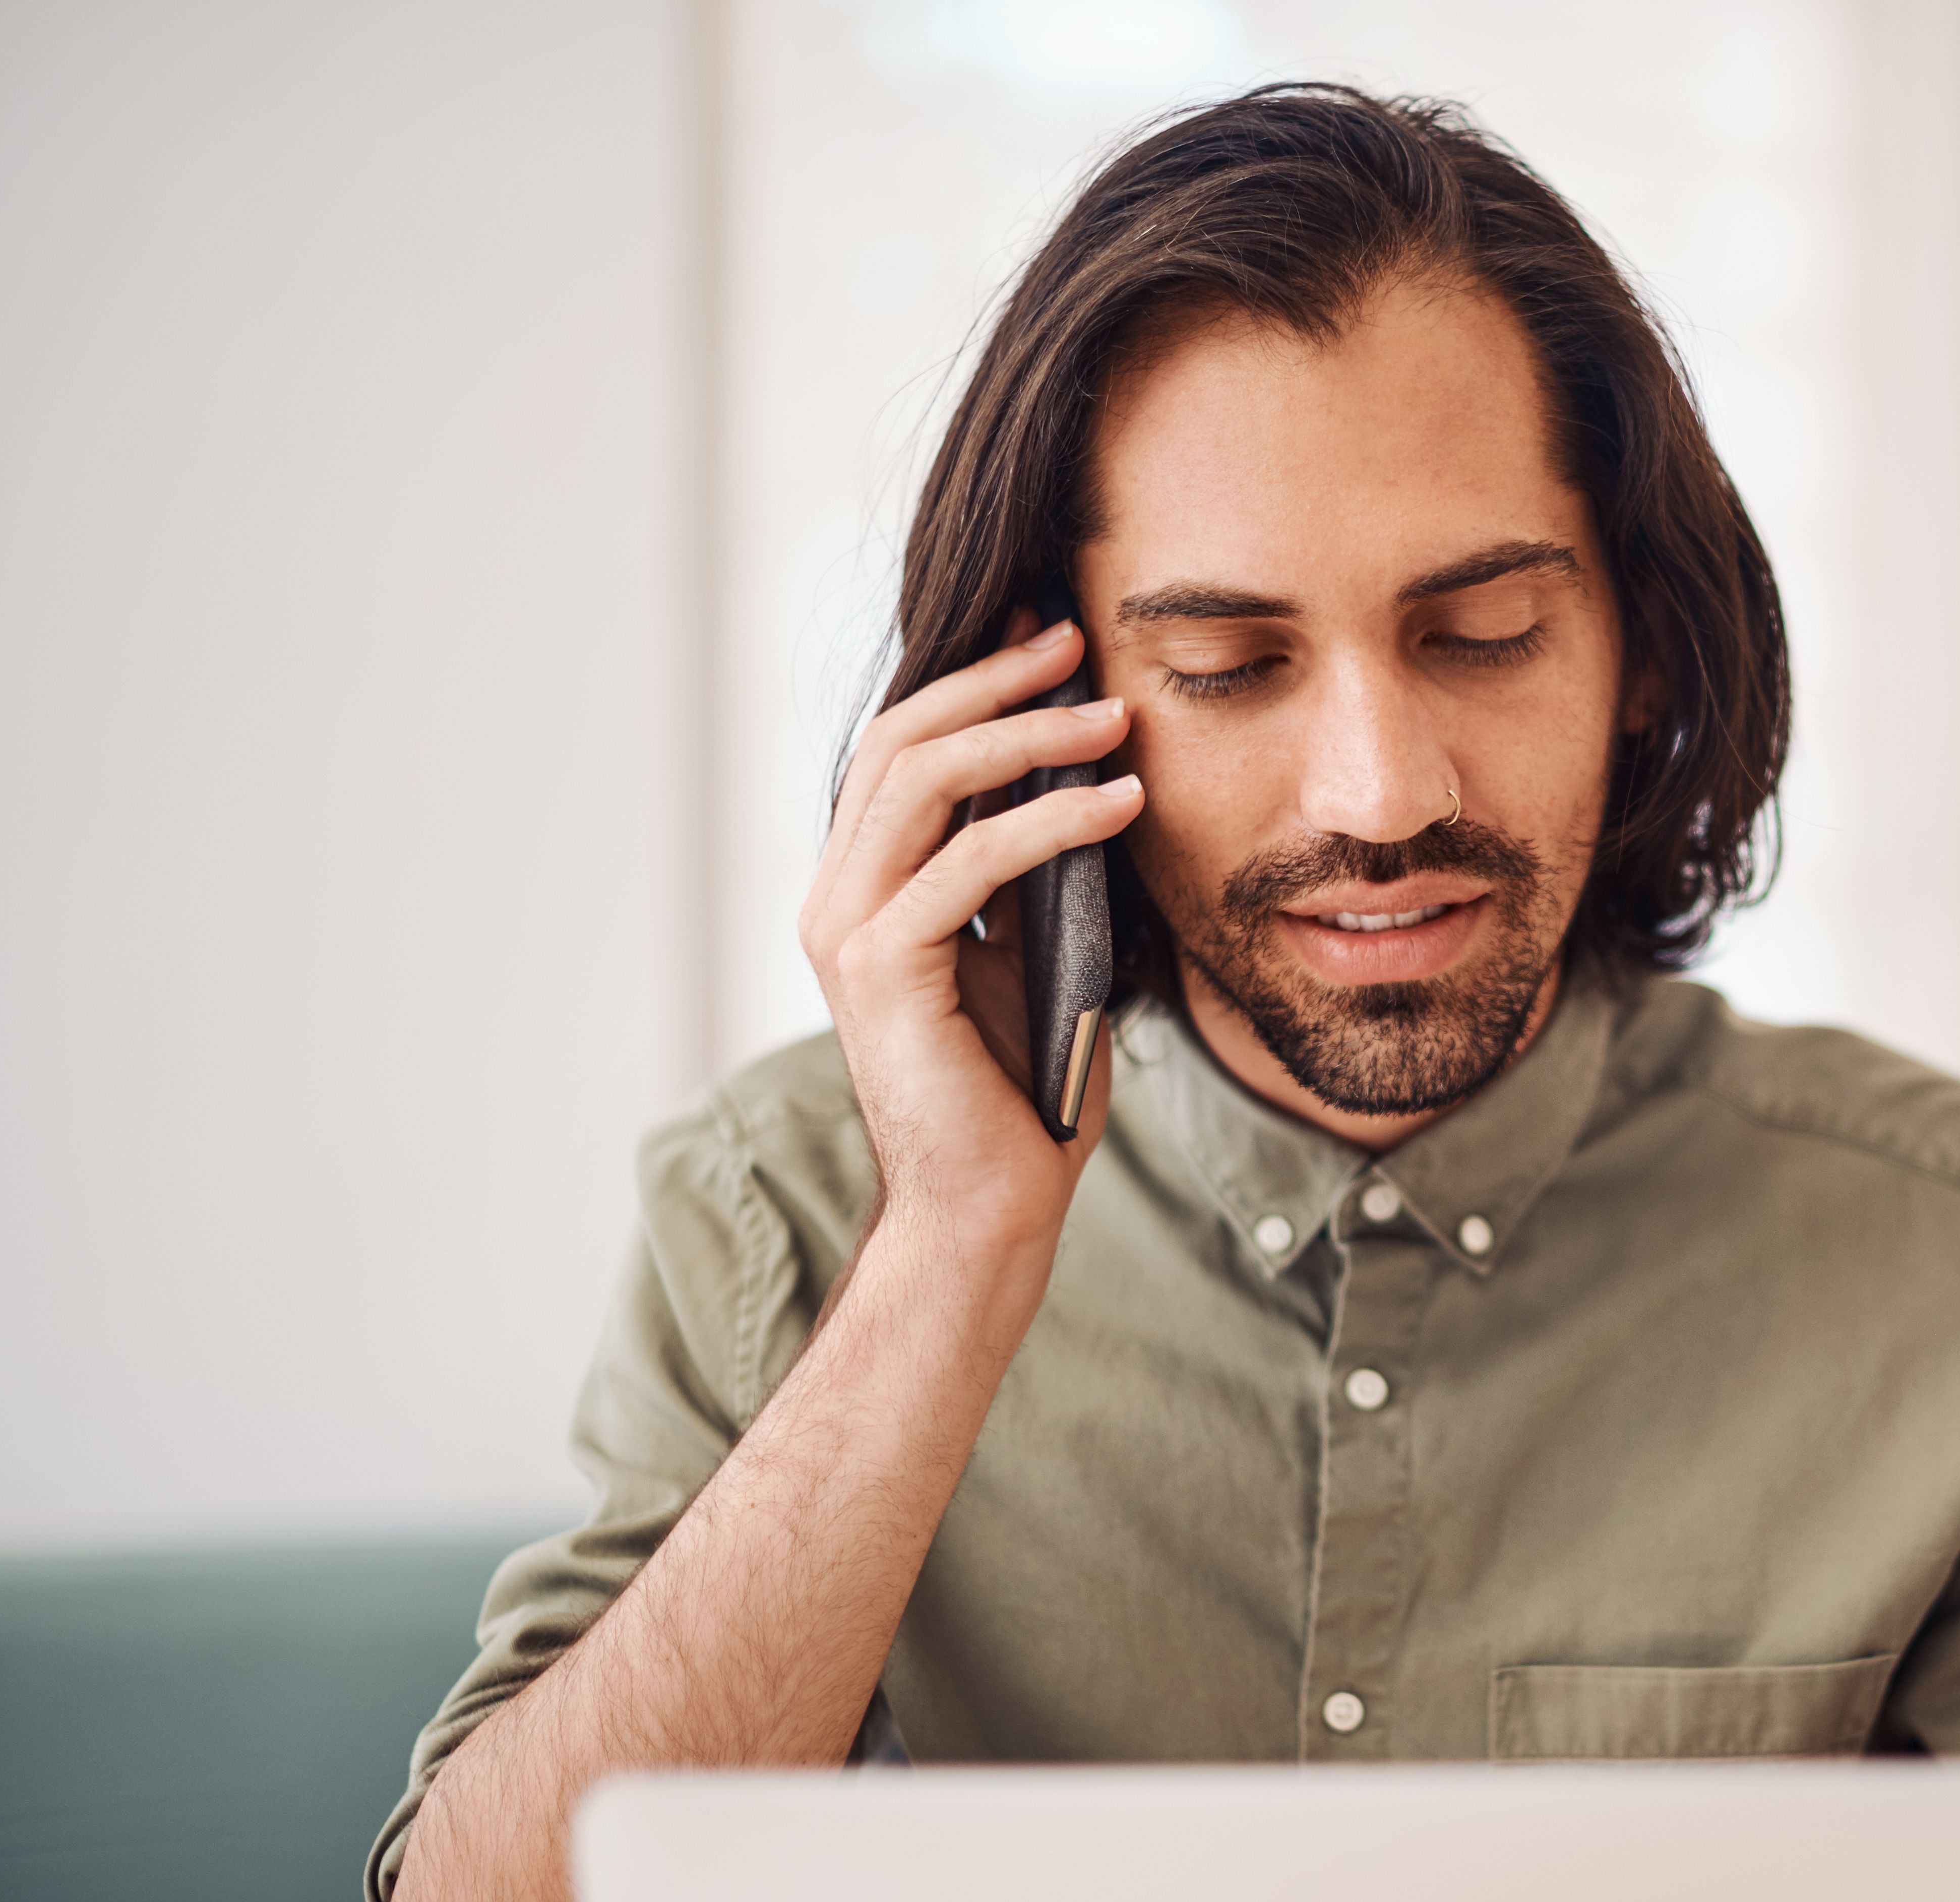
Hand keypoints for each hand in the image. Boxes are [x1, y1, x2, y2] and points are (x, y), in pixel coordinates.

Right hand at [798, 613, 1140, 1256]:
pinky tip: (1121, 803)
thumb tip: (1085, 777)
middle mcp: (838, 899)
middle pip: (903, 743)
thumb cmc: (1021, 1090)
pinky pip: (969, 865)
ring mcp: (849, 933)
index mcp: (865, 888)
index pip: (904, 751)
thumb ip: (1033, 873)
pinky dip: (1051, 823)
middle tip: (1076, 639)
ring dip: (1027, 736)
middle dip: (993, 681)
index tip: (1048, 637)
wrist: (989, 1207)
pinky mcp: (885, 971)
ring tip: (1115, 715)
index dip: (971, 682)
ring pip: (924, 784)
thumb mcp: (1035, 949)